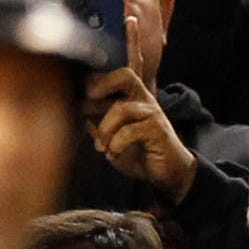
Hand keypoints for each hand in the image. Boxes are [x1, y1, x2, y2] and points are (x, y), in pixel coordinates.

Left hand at [86, 67, 199, 200]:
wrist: (167, 173)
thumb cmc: (139, 153)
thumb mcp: (112, 139)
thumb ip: (98, 126)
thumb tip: (81, 116)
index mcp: (132, 99)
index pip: (117, 76)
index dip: (97, 80)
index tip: (83, 96)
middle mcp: (143, 101)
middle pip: (126, 76)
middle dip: (103, 85)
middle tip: (88, 102)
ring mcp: (152, 113)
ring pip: (121, 108)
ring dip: (105, 129)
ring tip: (102, 146)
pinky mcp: (158, 129)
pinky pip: (129, 131)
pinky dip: (116, 144)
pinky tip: (114, 154)